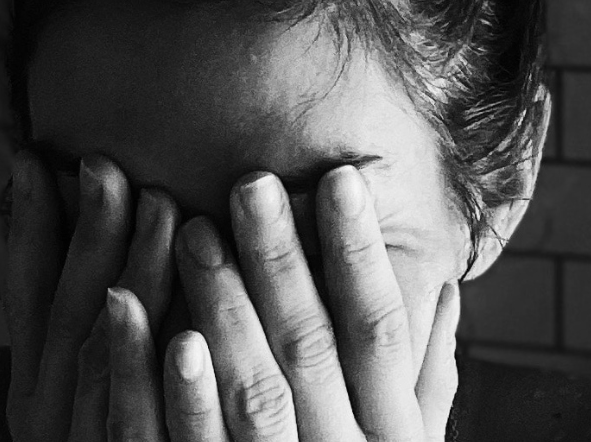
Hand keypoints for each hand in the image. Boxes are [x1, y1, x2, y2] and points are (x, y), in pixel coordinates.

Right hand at [7, 152, 179, 441]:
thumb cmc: (108, 439)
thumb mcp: (82, 398)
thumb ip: (96, 335)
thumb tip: (116, 249)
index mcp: (29, 391)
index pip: (23, 293)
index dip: (25, 224)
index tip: (30, 157)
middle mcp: (43, 414)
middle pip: (66, 308)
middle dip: (88, 229)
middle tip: (108, 163)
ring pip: (98, 350)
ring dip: (133, 273)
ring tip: (160, 205)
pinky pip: (130, 415)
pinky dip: (142, 363)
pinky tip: (181, 327)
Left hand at [134, 165, 460, 441]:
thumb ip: (426, 377)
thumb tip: (448, 283)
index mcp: (393, 437)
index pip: (382, 330)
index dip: (362, 254)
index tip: (341, 175)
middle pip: (311, 350)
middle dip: (280, 262)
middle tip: (250, 183)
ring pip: (250, 395)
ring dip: (219, 309)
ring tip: (186, 230)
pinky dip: (163, 386)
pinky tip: (141, 323)